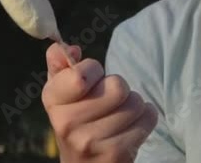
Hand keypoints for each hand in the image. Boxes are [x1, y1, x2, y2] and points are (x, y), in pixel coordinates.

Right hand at [42, 43, 158, 162]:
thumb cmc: (76, 120)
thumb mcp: (61, 92)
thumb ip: (60, 65)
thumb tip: (69, 49)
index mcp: (52, 100)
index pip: (81, 74)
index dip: (94, 71)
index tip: (89, 81)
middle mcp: (67, 123)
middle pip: (117, 86)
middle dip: (119, 89)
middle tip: (108, 102)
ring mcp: (91, 142)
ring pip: (135, 102)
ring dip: (133, 105)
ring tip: (119, 116)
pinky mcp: (116, 154)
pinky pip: (148, 118)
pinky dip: (145, 119)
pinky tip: (130, 127)